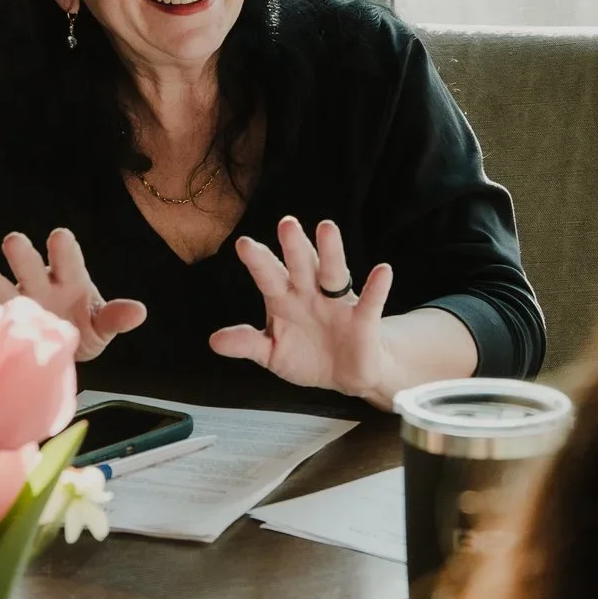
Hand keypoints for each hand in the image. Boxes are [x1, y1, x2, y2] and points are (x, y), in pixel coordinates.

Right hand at [0, 228, 146, 362]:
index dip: (64, 250)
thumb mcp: (103, 325)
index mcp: (69, 280)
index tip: (59, 236)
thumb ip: (115, 317)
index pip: (68, 260)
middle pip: (30, 267)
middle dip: (24, 255)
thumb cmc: (83, 326)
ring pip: (1, 289)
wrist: (59, 349)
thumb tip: (139, 311)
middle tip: (14, 239)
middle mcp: (39, 286)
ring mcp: (17, 305)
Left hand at [210, 216, 397, 404]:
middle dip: (293, 246)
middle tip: (286, 224)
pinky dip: (377, 287)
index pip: (269, 277)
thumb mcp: (271, 353)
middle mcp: (310, 293)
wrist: (343, 374)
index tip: (244, 244)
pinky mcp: (362, 319)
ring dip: (331, 251)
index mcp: (284, 299)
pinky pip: (370, 301)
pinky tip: (383, 271)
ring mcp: (337, 303)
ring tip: (327, 228)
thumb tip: (214, 341)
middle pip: (300, 266)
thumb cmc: (305, 355)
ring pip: (333, 273)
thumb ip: (247, 344)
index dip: (258, 262)